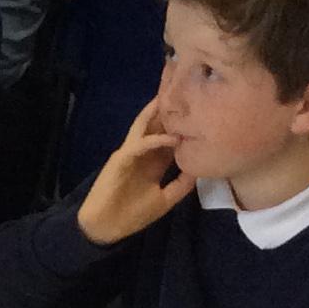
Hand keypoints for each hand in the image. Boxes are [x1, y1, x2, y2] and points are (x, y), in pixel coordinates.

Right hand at [76, 96, 198, 247]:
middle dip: (167, 101)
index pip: (171, 133)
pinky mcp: (120, 160)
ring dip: (156, 109)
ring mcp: (130, 154)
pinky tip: (172, 137)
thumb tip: (200, 168)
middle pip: (157, 121)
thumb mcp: (165, 199)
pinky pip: (139, 145)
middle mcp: (143, 152)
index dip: (184, 118)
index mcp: (154, 160)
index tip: (202, 101)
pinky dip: (155, 140)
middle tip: (182, 77)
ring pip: (144, 125)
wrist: (105, 229)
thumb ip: (182, 184)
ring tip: (172, 89)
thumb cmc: (132, 216)